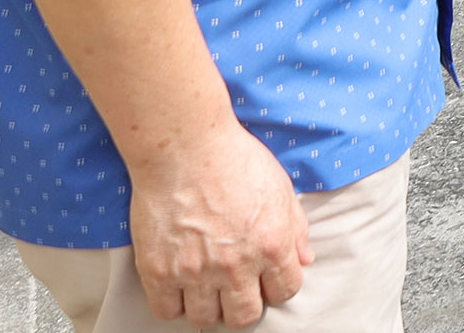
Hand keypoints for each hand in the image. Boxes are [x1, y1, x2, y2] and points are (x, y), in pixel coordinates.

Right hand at [127, 117, 310, 326]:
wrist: (185, 147)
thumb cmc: (236, 160)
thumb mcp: (280, 189)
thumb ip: (296, 229)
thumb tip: (305, 259)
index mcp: (272, 245)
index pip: (286, 291)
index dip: (278, 286)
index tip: (266, 279)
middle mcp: (237, 266)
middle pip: (244, 316)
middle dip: (244, 305)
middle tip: (235, 289)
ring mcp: (196, 272)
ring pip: (205, 319)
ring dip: (208, 307)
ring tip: (206, 288)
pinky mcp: (158, 271)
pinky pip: (166, 311)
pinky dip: (173, 303)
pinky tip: (178, 285)